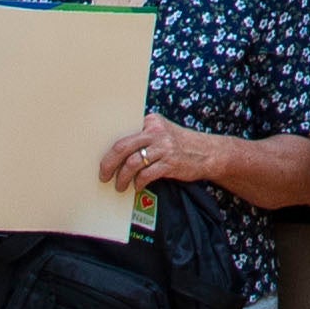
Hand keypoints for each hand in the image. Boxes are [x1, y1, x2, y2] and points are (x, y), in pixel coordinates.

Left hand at [101, 114, 215, 195]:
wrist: (208, 152)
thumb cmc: (179, 144)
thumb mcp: (163, 132)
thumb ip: (143, 137)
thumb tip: (115, 154)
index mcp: (151, 121)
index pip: (123, 134)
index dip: (109, 149)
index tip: (101, 161)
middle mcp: (156, 132)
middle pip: (122, 147)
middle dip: (109, 164)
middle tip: (103, 176)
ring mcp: (164, 147)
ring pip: (132, 163)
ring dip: (122, 178)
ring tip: (120, 186)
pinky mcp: (170, 163)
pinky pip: (146, 175)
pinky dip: (138, 183)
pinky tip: (137, 187)